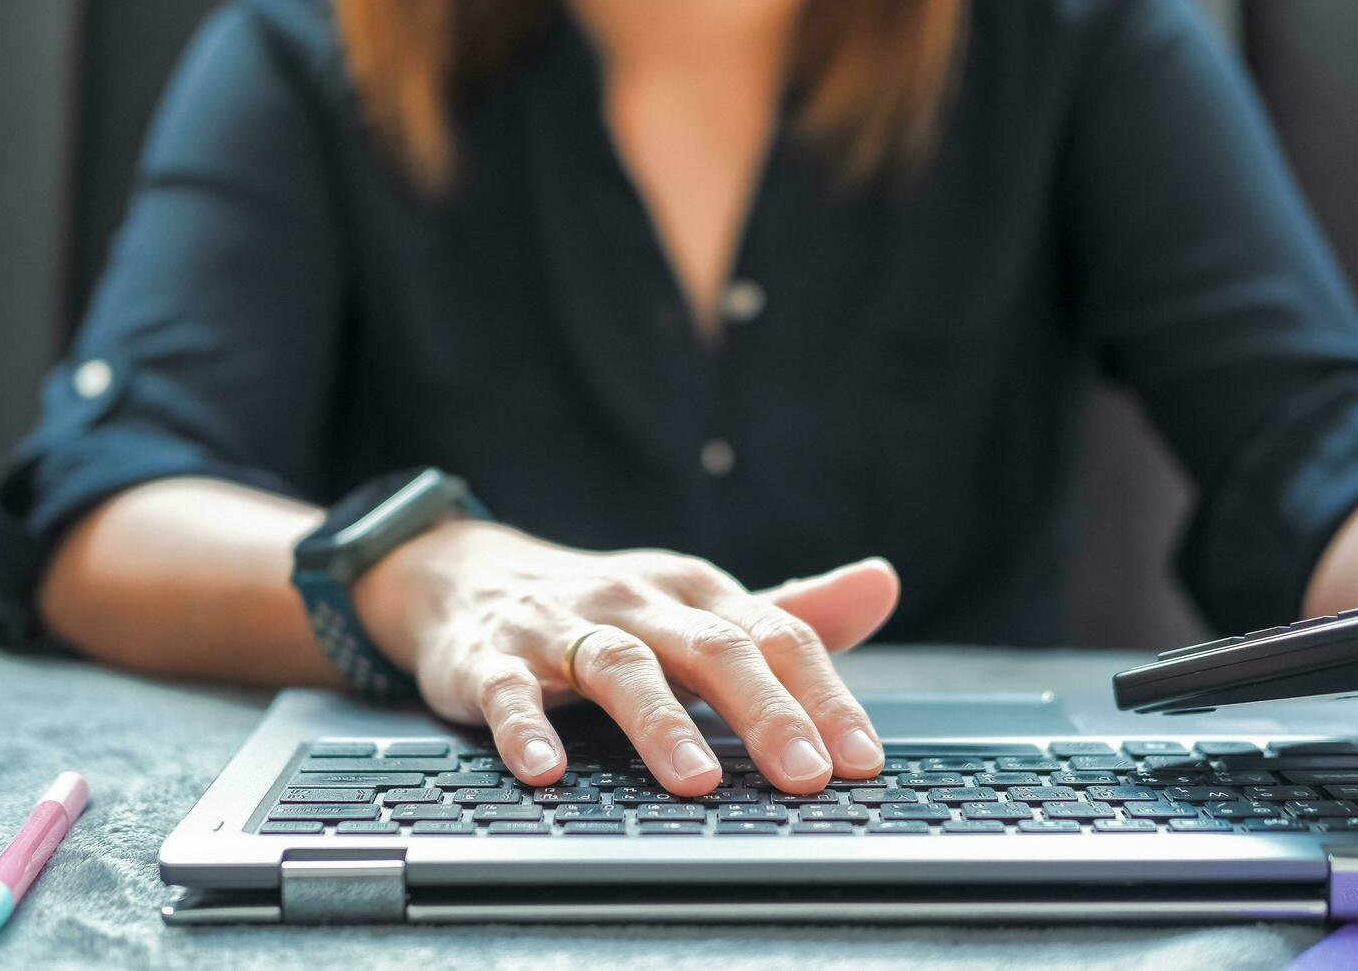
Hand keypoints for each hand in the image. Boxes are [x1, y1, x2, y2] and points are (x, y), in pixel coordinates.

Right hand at [354, 520, 899, 794]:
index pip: (774, 636)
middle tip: (806, 773)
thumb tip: (884, 583)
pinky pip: (510, 693)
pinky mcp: (492, 658)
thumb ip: (788, 611)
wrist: (474, 578)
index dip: (822, 695)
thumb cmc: (611, 608)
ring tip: (699, 780)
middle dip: (763, 712)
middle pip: (710, 649)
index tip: (859, 757)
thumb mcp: (700, 605)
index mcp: (696, 591)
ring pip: (620, 668)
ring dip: (661, 724)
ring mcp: (562, 627)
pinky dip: (528, 729)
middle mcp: (636, 601)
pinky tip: (547, 771)